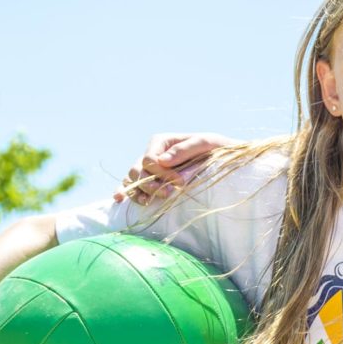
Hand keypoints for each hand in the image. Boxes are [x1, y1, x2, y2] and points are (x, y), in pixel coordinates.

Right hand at [112, 132, 235, 203]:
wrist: (224, 159)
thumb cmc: (216, 148)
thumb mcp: (206, 142)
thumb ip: (185, 149)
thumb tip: (162, 161)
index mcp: (161, 141)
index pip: (149, 159)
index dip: (160, 172)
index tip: (179, 182)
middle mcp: (152, 154)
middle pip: (138, 170)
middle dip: (149, 184)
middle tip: (168, 195)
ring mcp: (149, 168)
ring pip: (132, 179)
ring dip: (137, 192)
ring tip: (148, 202)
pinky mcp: (151, 180)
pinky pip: (131, 185)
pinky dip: (124, 191)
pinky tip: (119, 198)